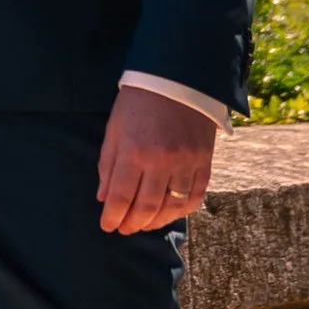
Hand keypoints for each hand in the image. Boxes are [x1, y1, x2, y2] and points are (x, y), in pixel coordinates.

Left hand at [96, 84, 217, 232]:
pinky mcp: (204, 161)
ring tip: (144, 225)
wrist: (177, 79)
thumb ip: (108, 165)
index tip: (107, 225)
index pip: (120, 197)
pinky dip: (182, 210)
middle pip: (146, 207)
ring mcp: (186, 163)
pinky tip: (169, 214)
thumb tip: (104, 198)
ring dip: (156, 222)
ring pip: (171, 206)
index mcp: (134, 152)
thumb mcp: (114, 130)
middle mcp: (161, 161)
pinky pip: (196, 196)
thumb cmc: (138, 103)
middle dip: (132, 224)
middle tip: (124, 229)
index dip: (112, 216)